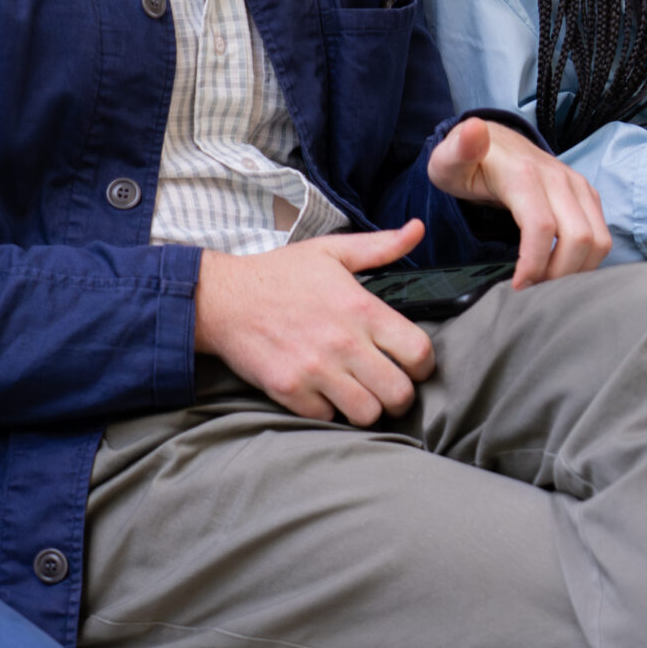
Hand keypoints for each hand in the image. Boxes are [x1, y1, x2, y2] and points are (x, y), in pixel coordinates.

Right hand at [193, 221, 437, 423]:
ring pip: (367, 413)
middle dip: (402, 395)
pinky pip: (327, 418)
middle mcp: (344, 343)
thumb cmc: (280, 274)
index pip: (419, 352)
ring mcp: (316, 371)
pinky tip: (326, 394)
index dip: (425, 365)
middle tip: (391, 387)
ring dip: (368, 408)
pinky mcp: (289, 391)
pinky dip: (329, 412)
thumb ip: (381, 246)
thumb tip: (417, 229)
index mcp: (362, 310)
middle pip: (399, 393)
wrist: (222, 298)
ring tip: (361, 394)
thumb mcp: (333, 251)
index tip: (415, 366)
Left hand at [427, 116, 610, 287]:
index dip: (533, 264)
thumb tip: (474, 128)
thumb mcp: (448, 160)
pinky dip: (586, 259)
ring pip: (598, 239)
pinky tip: (559, 268)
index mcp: (525, 174)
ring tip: (546, 282)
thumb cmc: (467, 163)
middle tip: (533, 290)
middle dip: (559, 274)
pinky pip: (601, 235)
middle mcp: (559, 178)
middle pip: (579, 238)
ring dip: (577, 270)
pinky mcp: (588, 195)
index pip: (542, 228)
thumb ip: (457, 149)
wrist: (496, 144)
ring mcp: (578, 186)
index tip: (516, 286)